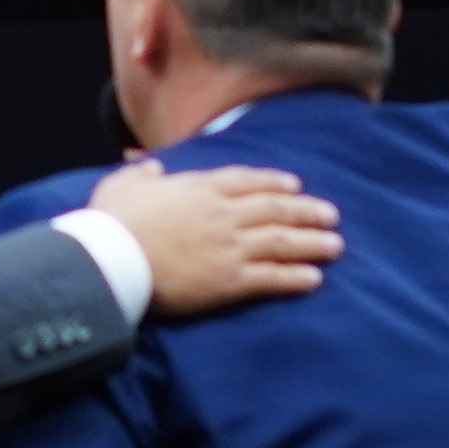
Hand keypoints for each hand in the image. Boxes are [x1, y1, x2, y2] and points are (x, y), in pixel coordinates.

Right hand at [83, 159, 340, 317]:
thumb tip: (152, 166)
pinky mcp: (229, 281)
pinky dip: (296, 277)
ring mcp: (230, 247)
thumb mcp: (123, 183)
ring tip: (336, 246)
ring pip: (282, 241)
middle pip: (275, 209)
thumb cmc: (113, 221)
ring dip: (312, 242)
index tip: (295, 185)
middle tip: (332, 215)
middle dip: (307, 212)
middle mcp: (222, 214)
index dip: (274, 183)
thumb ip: (142, 172)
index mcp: (199, 188)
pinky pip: (272, 277)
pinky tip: (315, 279)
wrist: (113, 260)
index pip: (247, 181)